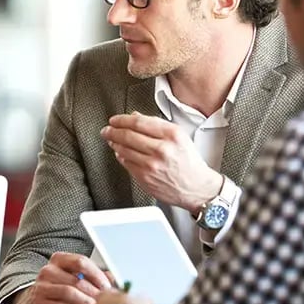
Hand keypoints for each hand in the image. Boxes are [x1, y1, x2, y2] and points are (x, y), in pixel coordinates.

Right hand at [10, 252, 112, 303]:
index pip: (80, 261)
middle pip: (76, 279)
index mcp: (59, 260)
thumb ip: (92, 277)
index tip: (107, 286)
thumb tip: (112, 277)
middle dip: (94, 292)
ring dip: (86, 302)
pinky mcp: (40, 303)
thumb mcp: (72, 279)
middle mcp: (48, 270)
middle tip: (105, 301)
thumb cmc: (57, 291)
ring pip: (69, 292)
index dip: (96, 274)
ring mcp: (42, 286)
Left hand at [100, 112, 221, 212]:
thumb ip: (156, 125)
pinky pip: (126, 163)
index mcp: (172, 135)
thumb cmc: (189, 162)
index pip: (139, 122)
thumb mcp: (179, 137)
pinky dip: (120, 156)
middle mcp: (162, 149)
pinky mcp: (145, 178)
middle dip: (112, 131)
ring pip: (124, 149)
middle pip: (128, 135)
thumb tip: (134, 116)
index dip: (122, 119)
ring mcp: (152, 165)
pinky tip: (120, 152)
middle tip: (107, 129)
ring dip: (114, 143)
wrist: (197, 188)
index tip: (115, 120)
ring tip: (111, 139)